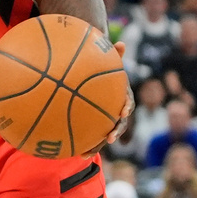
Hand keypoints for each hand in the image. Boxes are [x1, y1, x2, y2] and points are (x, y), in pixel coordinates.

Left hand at [81, 42, 133, 158]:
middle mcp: (115, 110)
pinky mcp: (93, 124)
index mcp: (120, 96)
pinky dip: (81, 143)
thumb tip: (121, 43)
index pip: (127, 102)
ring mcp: (104, 118)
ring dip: (95, 145)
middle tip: (108, 138)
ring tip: (83, 154)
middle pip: (117, 124)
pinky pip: (88, 135)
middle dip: (114, 132)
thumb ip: (113, 53)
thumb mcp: (107, 60)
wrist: (96, 77)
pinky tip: (69, 151)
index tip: (123, 111)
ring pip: (102, 134)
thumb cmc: (101, 67)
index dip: (126, 107)